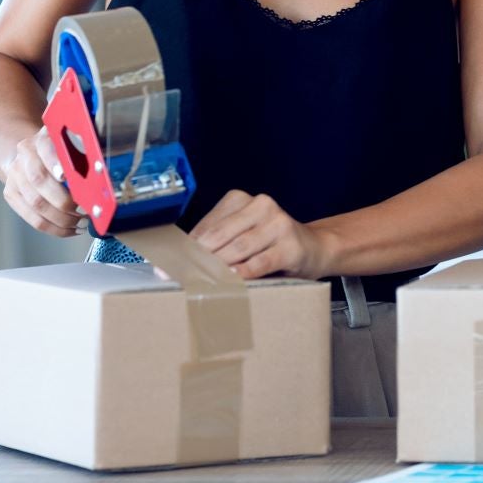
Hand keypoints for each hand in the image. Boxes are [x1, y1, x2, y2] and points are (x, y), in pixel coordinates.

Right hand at [1, 126, 83, 237]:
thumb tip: (102, 169)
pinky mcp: (11, 195)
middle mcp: (24, 158)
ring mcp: (15, 177)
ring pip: (36, 204)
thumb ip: (84, 150)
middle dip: (64, 200)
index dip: (55, 162)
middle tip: (85, 210)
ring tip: (82, 223)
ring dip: (62, 219)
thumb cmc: (59, 152)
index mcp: (40, 140)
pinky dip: (54, 228)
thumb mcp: (71, 143)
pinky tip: (71, 229)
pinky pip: (33, 218)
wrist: (28, 156)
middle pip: (39, 181)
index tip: (66, 176)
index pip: (45, 149)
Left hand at [189, 190, 330, 279]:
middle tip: (179, 280)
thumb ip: (217, 244)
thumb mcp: (243, 235)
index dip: (186, 249)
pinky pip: (260, 262)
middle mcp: (261, 205)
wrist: (315, 248)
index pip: (207, 226)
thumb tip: (180, 264)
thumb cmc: (270, 245)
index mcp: (241, 199)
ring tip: (201, 283)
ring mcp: (278, 223)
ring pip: (238, 248)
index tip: (166, 268)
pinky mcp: (291, 245)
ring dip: (217, 268)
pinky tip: (231, 282)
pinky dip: (243, 273)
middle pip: (220, 236)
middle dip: (198, 260)